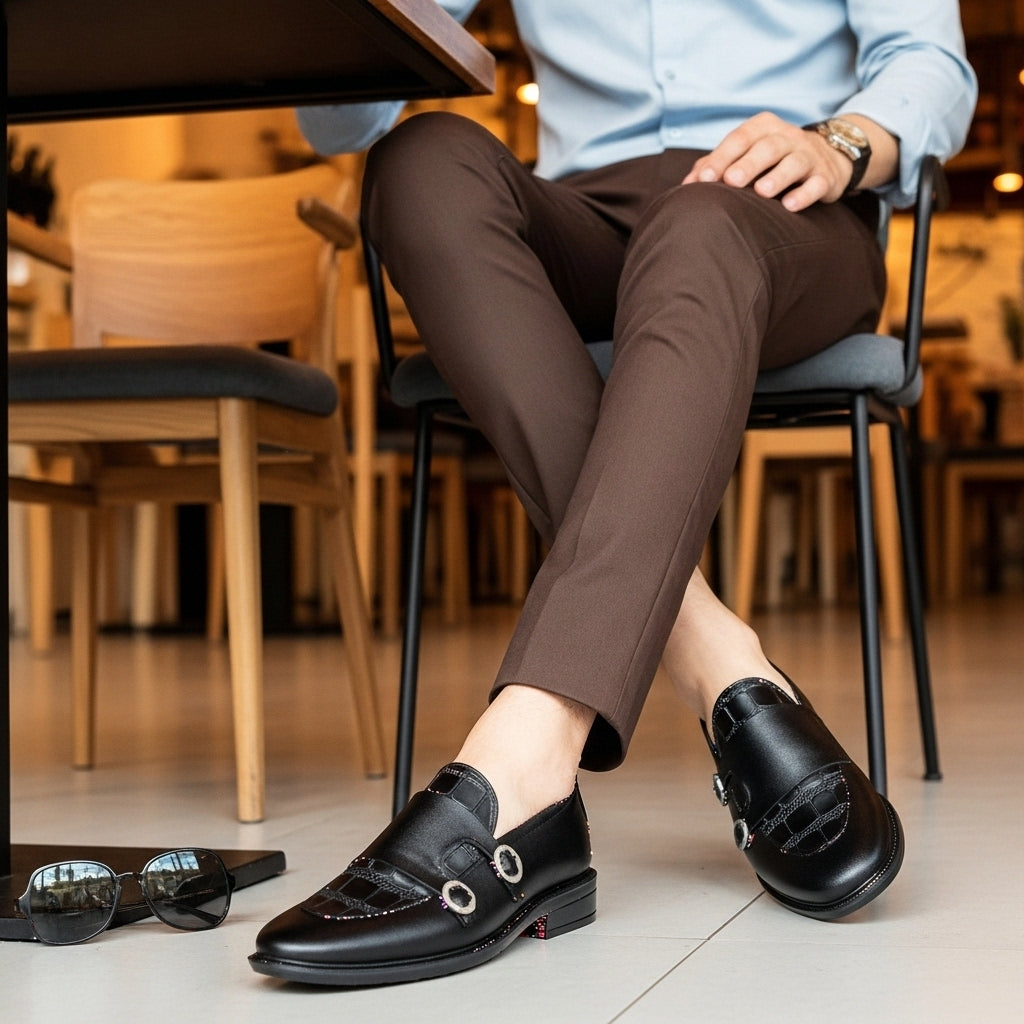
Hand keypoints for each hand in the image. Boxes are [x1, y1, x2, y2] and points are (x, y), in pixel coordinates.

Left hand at [681, 111, 854, 211]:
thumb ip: (716, 165)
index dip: (722, 157)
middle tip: (732, 181)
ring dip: (778, 176)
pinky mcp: (825, 176)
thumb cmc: (773, 159)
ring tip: (762, 192)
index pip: (740, 139)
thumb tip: (687, 185)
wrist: (828, 156)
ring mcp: (808, 156)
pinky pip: (817, 183)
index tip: (705, 179)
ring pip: (794, 162)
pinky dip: (805, 193)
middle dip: (748, 164)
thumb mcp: (746, 153)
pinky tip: (791, 206)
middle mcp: (787, 137)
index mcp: (763, 128)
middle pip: (767, 147)